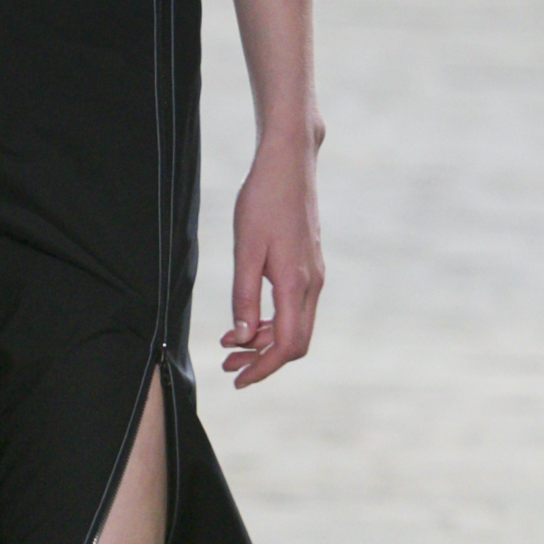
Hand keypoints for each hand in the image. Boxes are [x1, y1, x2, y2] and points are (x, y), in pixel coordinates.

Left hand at [220, 126, 323, 386]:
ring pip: (295, 325)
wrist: (289, 164)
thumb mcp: (245, 249)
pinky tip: (249, 318)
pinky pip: (295, 308)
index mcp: (295, 283)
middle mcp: (312, 284)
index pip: (286, 345)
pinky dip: (272, 321)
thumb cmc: (263, 201)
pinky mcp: (310, 265)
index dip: (262, 368)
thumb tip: (242, 336)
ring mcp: (314, 275)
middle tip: (228, 364)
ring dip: (265, 341)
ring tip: (231, 344)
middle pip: (295, 342)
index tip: (238, 379)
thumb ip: (244, 295)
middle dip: (262, 360)